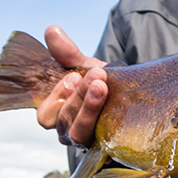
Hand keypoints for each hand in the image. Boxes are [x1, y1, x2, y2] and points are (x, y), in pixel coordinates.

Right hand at [35, 25, 107, 146]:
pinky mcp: (110, 147)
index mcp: (59, 115)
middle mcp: (70, 132)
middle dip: (79, 97)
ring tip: (102, 86)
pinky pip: (105, 142)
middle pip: (65, 122)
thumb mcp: (85, 67)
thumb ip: (68, 53)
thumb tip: (51, 30)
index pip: (45, 116)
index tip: (73, 77)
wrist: (133, 95)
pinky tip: (118, 110)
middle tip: (96, 75)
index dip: (56, 98)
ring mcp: (90, 141)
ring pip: (80, 133)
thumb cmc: (103, 83)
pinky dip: (109, 126)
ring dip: (90, 108)